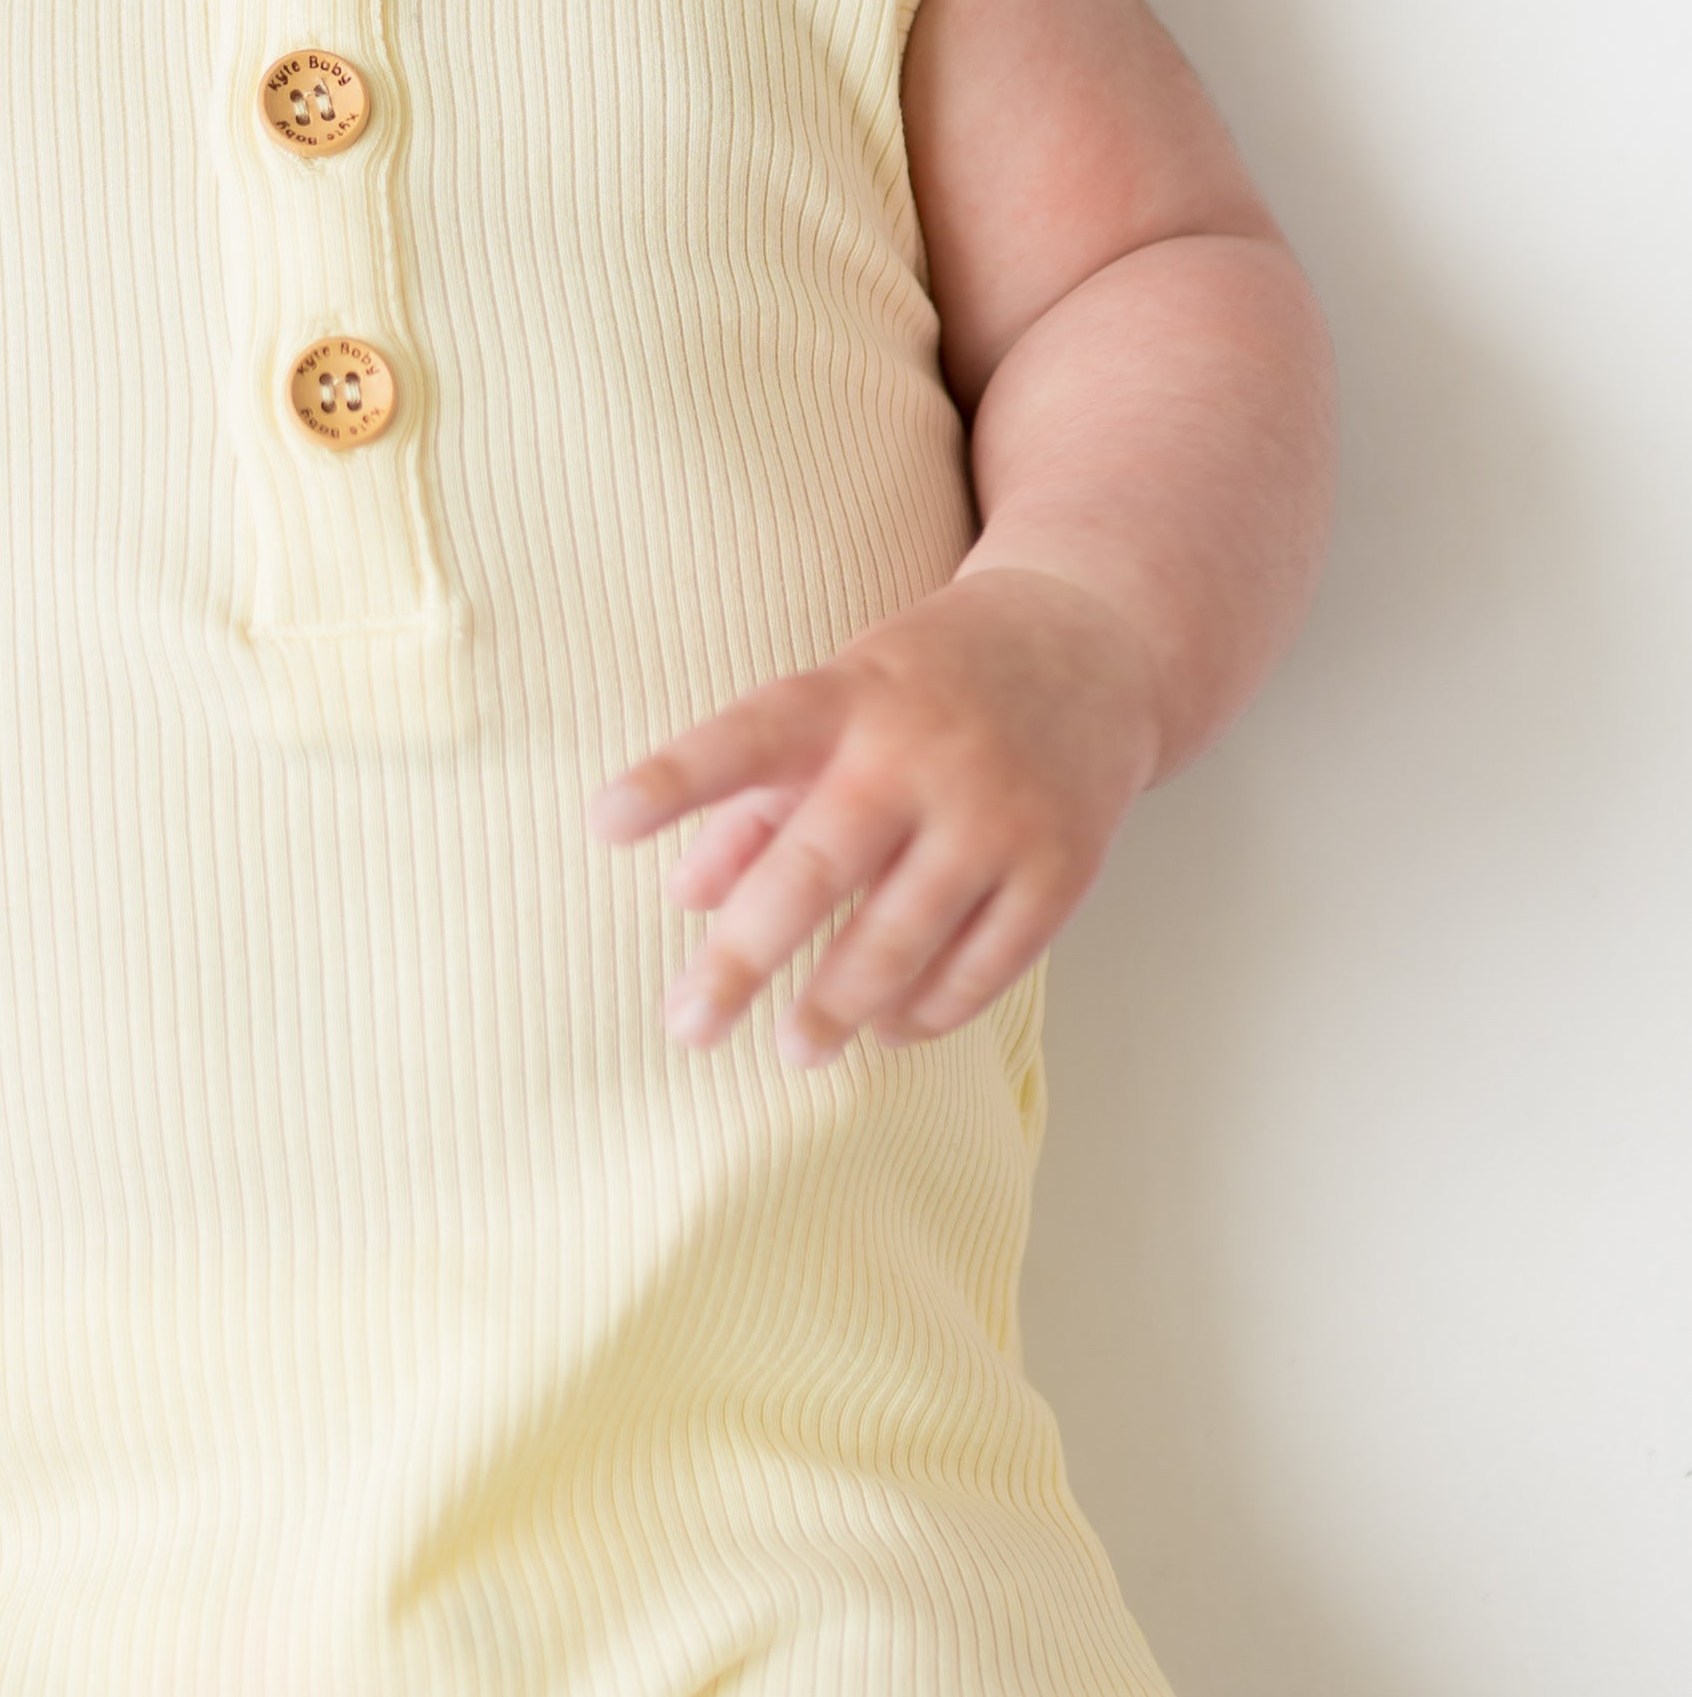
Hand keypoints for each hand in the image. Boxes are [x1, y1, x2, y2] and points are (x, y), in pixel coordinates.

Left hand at [584, 566, 1163, 1070]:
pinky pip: (983, 966)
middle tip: (686, 1025)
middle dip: (744, 957)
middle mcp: (921, 753)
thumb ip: (757, 794)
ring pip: (902, 936)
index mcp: (851, 697)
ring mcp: (998, 814)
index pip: (749, 736)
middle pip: (818, 867)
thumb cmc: (930, 686)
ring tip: (793, 1046)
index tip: (604, 822)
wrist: (1092, 650)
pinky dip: (927, 1011)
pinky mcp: (1061, 869)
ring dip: (838, 1006)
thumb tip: (684, 895)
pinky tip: (886, 1030)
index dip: (674, 779)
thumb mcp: (841, 702)